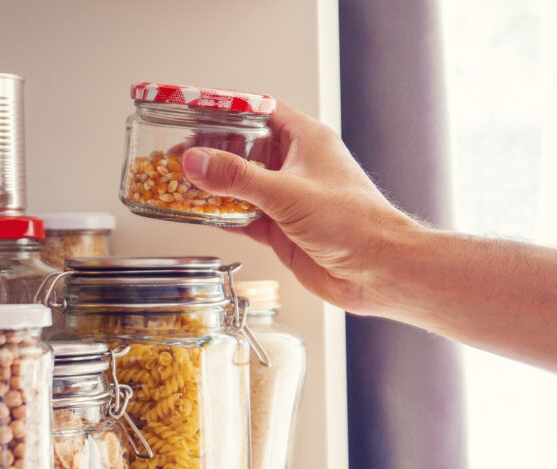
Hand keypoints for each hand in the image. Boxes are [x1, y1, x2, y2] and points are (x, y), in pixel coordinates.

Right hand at [179, 103, 423, 315]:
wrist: (376, 271)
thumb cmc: (354, 222)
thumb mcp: (286, 193)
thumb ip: (237, 178)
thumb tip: (196, 161)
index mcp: (305, 140)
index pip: (260, 110)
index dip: (228, 109)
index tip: (196, 112)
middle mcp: (296, 165)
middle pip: (245, 148)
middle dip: (213, 150)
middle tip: (179, 151)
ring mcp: (289, 198)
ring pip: (242, 185)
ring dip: (215, 185)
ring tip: (181, 181)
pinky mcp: (283, 229)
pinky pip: (246, 216)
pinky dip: (224, 215)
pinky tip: (201, 213)